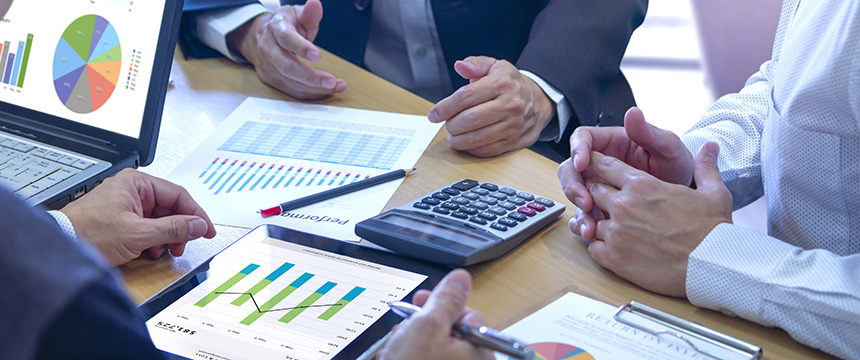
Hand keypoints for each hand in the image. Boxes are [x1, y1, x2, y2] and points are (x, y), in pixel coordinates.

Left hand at [60, 169, 216, 265]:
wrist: (61, 246)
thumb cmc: (88, 232)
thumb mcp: (138, 234)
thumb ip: (173, 229)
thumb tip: (198, 225)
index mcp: (137, 183)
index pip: (179, 195)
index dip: (196, 214)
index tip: (207, 230)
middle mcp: (132, 189)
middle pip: (171, 208)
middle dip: (179, 230)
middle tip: (182, 245)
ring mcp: (127, 203)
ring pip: (161, 219)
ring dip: (166, 237)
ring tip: (162, 251)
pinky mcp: (122, 218)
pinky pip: (148, 226)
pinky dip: (153, 240)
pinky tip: (149, 251)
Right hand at [227, 0, 346, 98]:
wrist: (257, 36)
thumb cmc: (283, 25)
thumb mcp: (296, 14)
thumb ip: (309, 13)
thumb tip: (316, 4)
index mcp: (276, 28)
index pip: (286, 39)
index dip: (301, 48)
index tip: (318, 56)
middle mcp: (269, 48)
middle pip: (287, 66)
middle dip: (311, 77)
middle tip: (331, 81)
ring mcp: (268, 66)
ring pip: (291, 82)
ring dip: (315, 88)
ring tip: (336, 86)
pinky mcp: (271, 80)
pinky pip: (291, 91)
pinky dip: (310, 93)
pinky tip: (326, 90)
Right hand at [379, 269, 493, 359]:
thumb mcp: (426, 327)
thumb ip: (446, 299)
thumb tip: (461, 277)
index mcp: (481, 351)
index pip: (469, 316)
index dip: (442, 306)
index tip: (420, 302)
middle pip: (452, 333)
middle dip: (424, 326)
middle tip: (405, 328)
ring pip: (438, 349)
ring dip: (415, 344)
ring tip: (395, 347)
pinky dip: (414, 358)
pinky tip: (396, 358)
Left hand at [428, 56, 555, 156]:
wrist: (539, 100)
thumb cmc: (511, 83)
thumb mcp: (495, 66)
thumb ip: (476, 64)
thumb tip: (460, 66)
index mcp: (501, 83)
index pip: (465, 97)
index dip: (445, 107)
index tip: (433, 115)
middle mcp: (510, 105)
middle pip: (470, 119)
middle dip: (451, 125)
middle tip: (447, 124)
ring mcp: (513, 125)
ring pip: (477, 138)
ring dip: (458, 139)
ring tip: (453, 135)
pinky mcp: (514, 141)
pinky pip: (487, 150)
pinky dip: (472, 149)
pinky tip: (467, 142)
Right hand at [559, 107, 692, 239]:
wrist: (684, 198)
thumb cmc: (676, 165)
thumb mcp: (668, 148)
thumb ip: (648, 132)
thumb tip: (632, 113)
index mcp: (611, 142)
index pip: (582, 138)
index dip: (577, 149)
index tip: (582, 163)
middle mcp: (599, 164)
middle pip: (570, 168)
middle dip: (573, 185)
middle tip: (585, 201)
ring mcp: (597, 185)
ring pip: (575, 193)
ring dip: (578, 210)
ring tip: (590, 226)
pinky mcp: (600, 205)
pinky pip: (584, 213)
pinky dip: (584, 222)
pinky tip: (589, 232)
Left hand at [582, 143, 731, 296]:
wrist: (712, 265)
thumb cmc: (712, 230)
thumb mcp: (713, 192)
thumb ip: (705, 167)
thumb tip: (710, 147)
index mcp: (642, 185)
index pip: (605, 166)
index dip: (598, 166)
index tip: (596, 169)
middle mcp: (623, 205)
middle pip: (593, 191)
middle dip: (598, 194)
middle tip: (607, 202)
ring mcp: (616, 232)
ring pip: (591, 221)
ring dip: (600, 223)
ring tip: (615, 229)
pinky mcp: (614, 258)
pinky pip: (593, 247)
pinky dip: (599, 247)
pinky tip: (614, 248)